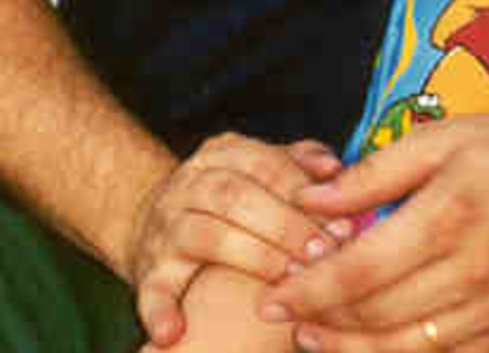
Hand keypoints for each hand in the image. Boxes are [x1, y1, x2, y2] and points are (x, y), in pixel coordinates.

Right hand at [128, 134, 348, 348]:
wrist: (154, 221)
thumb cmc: (227, 198)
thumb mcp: (257, 168)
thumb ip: (296, 163)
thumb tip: (333, 168)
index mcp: (220, 154)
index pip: (264, 163)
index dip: (303, 192)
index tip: (340, 224)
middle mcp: (188, 185)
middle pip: (235, 196)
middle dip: (283, 226)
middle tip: (320, 255)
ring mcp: (165, 228)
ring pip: (203, 234)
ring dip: (249, 258)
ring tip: (284, 286)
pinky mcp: (148, 271)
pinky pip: (151, 290)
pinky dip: (159, 312)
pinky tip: (174, 333)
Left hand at [253, 105, 488, 350]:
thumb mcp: (444, 138)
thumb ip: (374, 173)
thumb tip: (311, 198)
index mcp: (449, 217)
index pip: (359, 272)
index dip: (308, 289)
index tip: (272, 294)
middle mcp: (472, 273)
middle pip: (375, 317)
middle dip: (320, 320)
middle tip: (283, 314)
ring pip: (405, 349)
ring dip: (352, 347)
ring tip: (315, 337)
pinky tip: (373, 343)